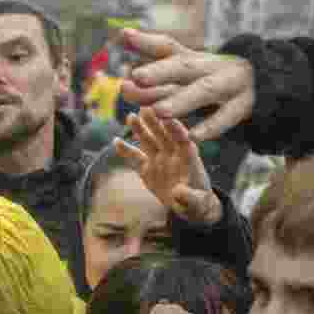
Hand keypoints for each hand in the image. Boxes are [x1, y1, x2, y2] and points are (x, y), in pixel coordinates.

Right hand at [116, 107, 222, 224]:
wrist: (188, 205)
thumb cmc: (197, 202)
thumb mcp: (197, 203)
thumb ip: (189, 197)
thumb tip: (178, 192)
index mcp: (189, 158)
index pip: (183, 140)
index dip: (176, 130)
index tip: (169, 119)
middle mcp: (173, 154)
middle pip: (164, 135)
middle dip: (155, 122)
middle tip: (147, 108)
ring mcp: (159, 158)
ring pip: (148, 140)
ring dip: (140, 129)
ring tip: (130, 117)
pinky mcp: (147, 167)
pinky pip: (135, 157)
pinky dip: (126, 150)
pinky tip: (115, 142)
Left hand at [117, 28, 254, 141]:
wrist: (259, 82)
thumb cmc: (208, 77)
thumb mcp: (184, 67)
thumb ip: (154, 60)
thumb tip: (124, 48)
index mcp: (191, 59)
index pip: (167, 48)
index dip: (147, 42)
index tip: (124, 37)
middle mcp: (207, 67)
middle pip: (184, 66)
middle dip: (161, 71)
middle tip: (137, 77)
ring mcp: (227, 85)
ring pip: (204, 91)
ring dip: (182, 101)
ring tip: (159, 111)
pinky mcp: (241, 106)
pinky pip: (226, 118)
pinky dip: (210, 127)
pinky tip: (193, 136)